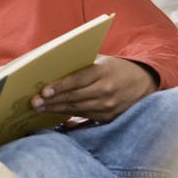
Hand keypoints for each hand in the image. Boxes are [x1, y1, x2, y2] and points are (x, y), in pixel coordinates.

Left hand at [29, 55, 157, 122]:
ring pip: (76, 108)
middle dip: (51, 101)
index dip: (60, 86)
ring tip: (39, 109)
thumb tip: (52, 69)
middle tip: (33, 103)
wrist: (144, 82)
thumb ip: (80, 64)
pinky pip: (83, 117)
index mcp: (103, 71)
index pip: (78, 80)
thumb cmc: (115, 68)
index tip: (43, 91)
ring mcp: (108, 106)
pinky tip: (54, 113)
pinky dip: (67, 115)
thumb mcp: (101, 60)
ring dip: (55, 109)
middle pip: (74, 97)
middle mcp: (106, 90)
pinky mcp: (108, 118)